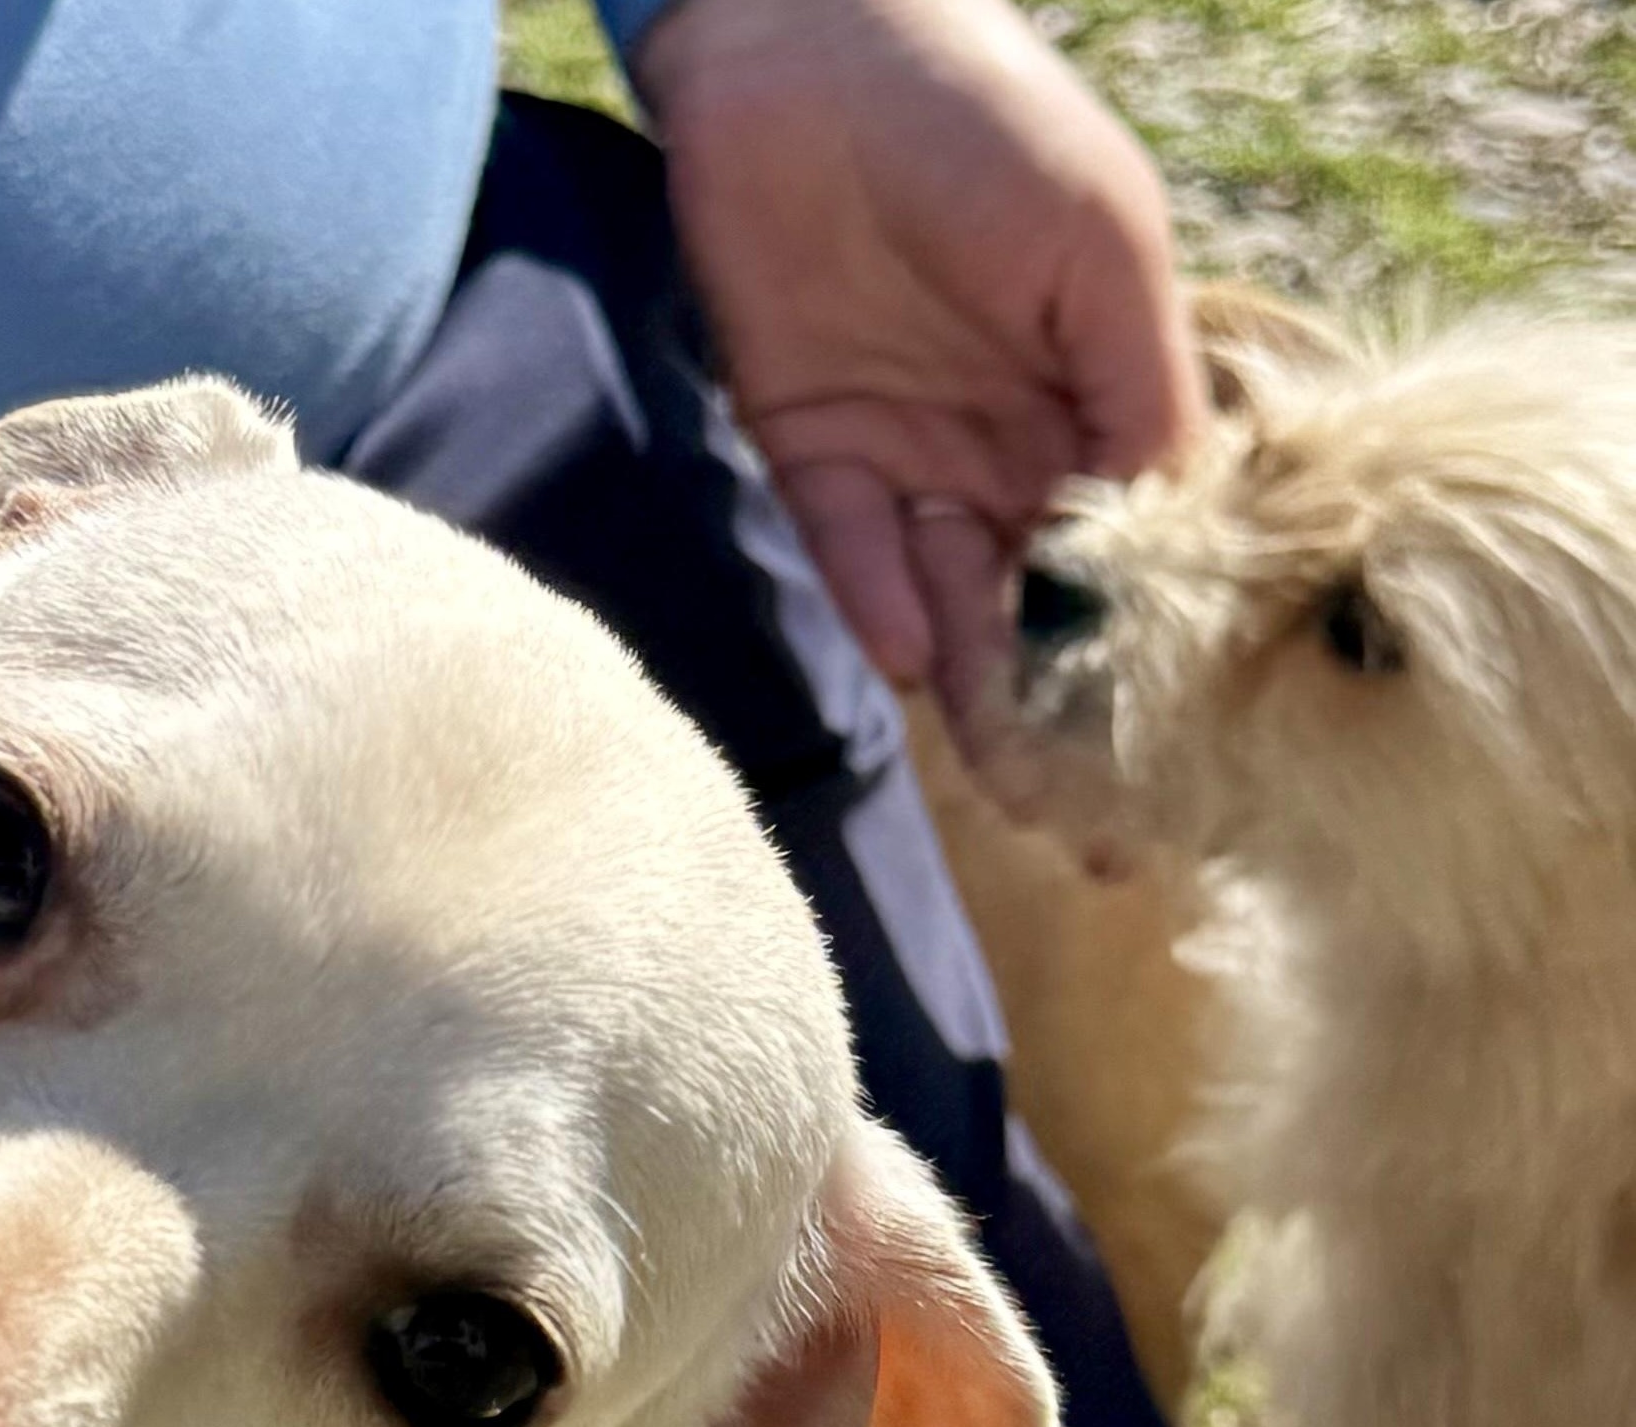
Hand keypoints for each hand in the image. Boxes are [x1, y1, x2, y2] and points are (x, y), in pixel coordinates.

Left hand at [634, 0, 1195, 714]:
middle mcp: (1004, 436)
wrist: (810, 47)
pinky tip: (916, 650)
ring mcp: (906, 446)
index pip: (1134, 523)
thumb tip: (1177, 511)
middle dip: (1061, 684)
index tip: (1180, 708)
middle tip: (1085, 791)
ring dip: (972, 669)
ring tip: (1004, 757)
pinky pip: (848, 544)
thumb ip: (1138, 380)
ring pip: (946, 584)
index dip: (1156, 611)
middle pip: (1039, 584)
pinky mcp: (807, 443)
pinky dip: (878, 595)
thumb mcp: (1099, 243)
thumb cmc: (986, 116)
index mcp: (1095, 387)